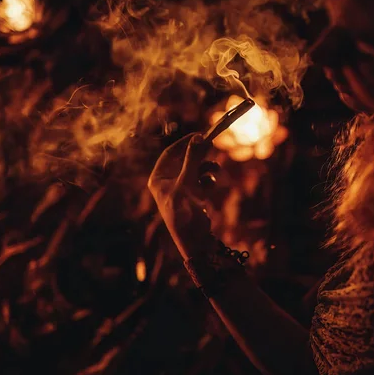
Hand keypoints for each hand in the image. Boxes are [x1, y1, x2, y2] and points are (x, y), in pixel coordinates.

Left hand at [148, 133, 216, 259]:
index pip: (171, 153)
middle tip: (211, 145)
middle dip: (198, 155)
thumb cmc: (185, 211)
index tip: (200, 134)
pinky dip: (207, 181)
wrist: (194, 240)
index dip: (185, 143)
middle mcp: (167, 183)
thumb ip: (193, 159)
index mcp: (158, 178)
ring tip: (216, 169)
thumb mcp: (188, 182)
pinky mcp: (191, 197)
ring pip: (195, 170)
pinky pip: (200, 181)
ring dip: (206, 168)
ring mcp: (180, 190)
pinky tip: (211, 185)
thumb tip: (199, 137)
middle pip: (184, 160)